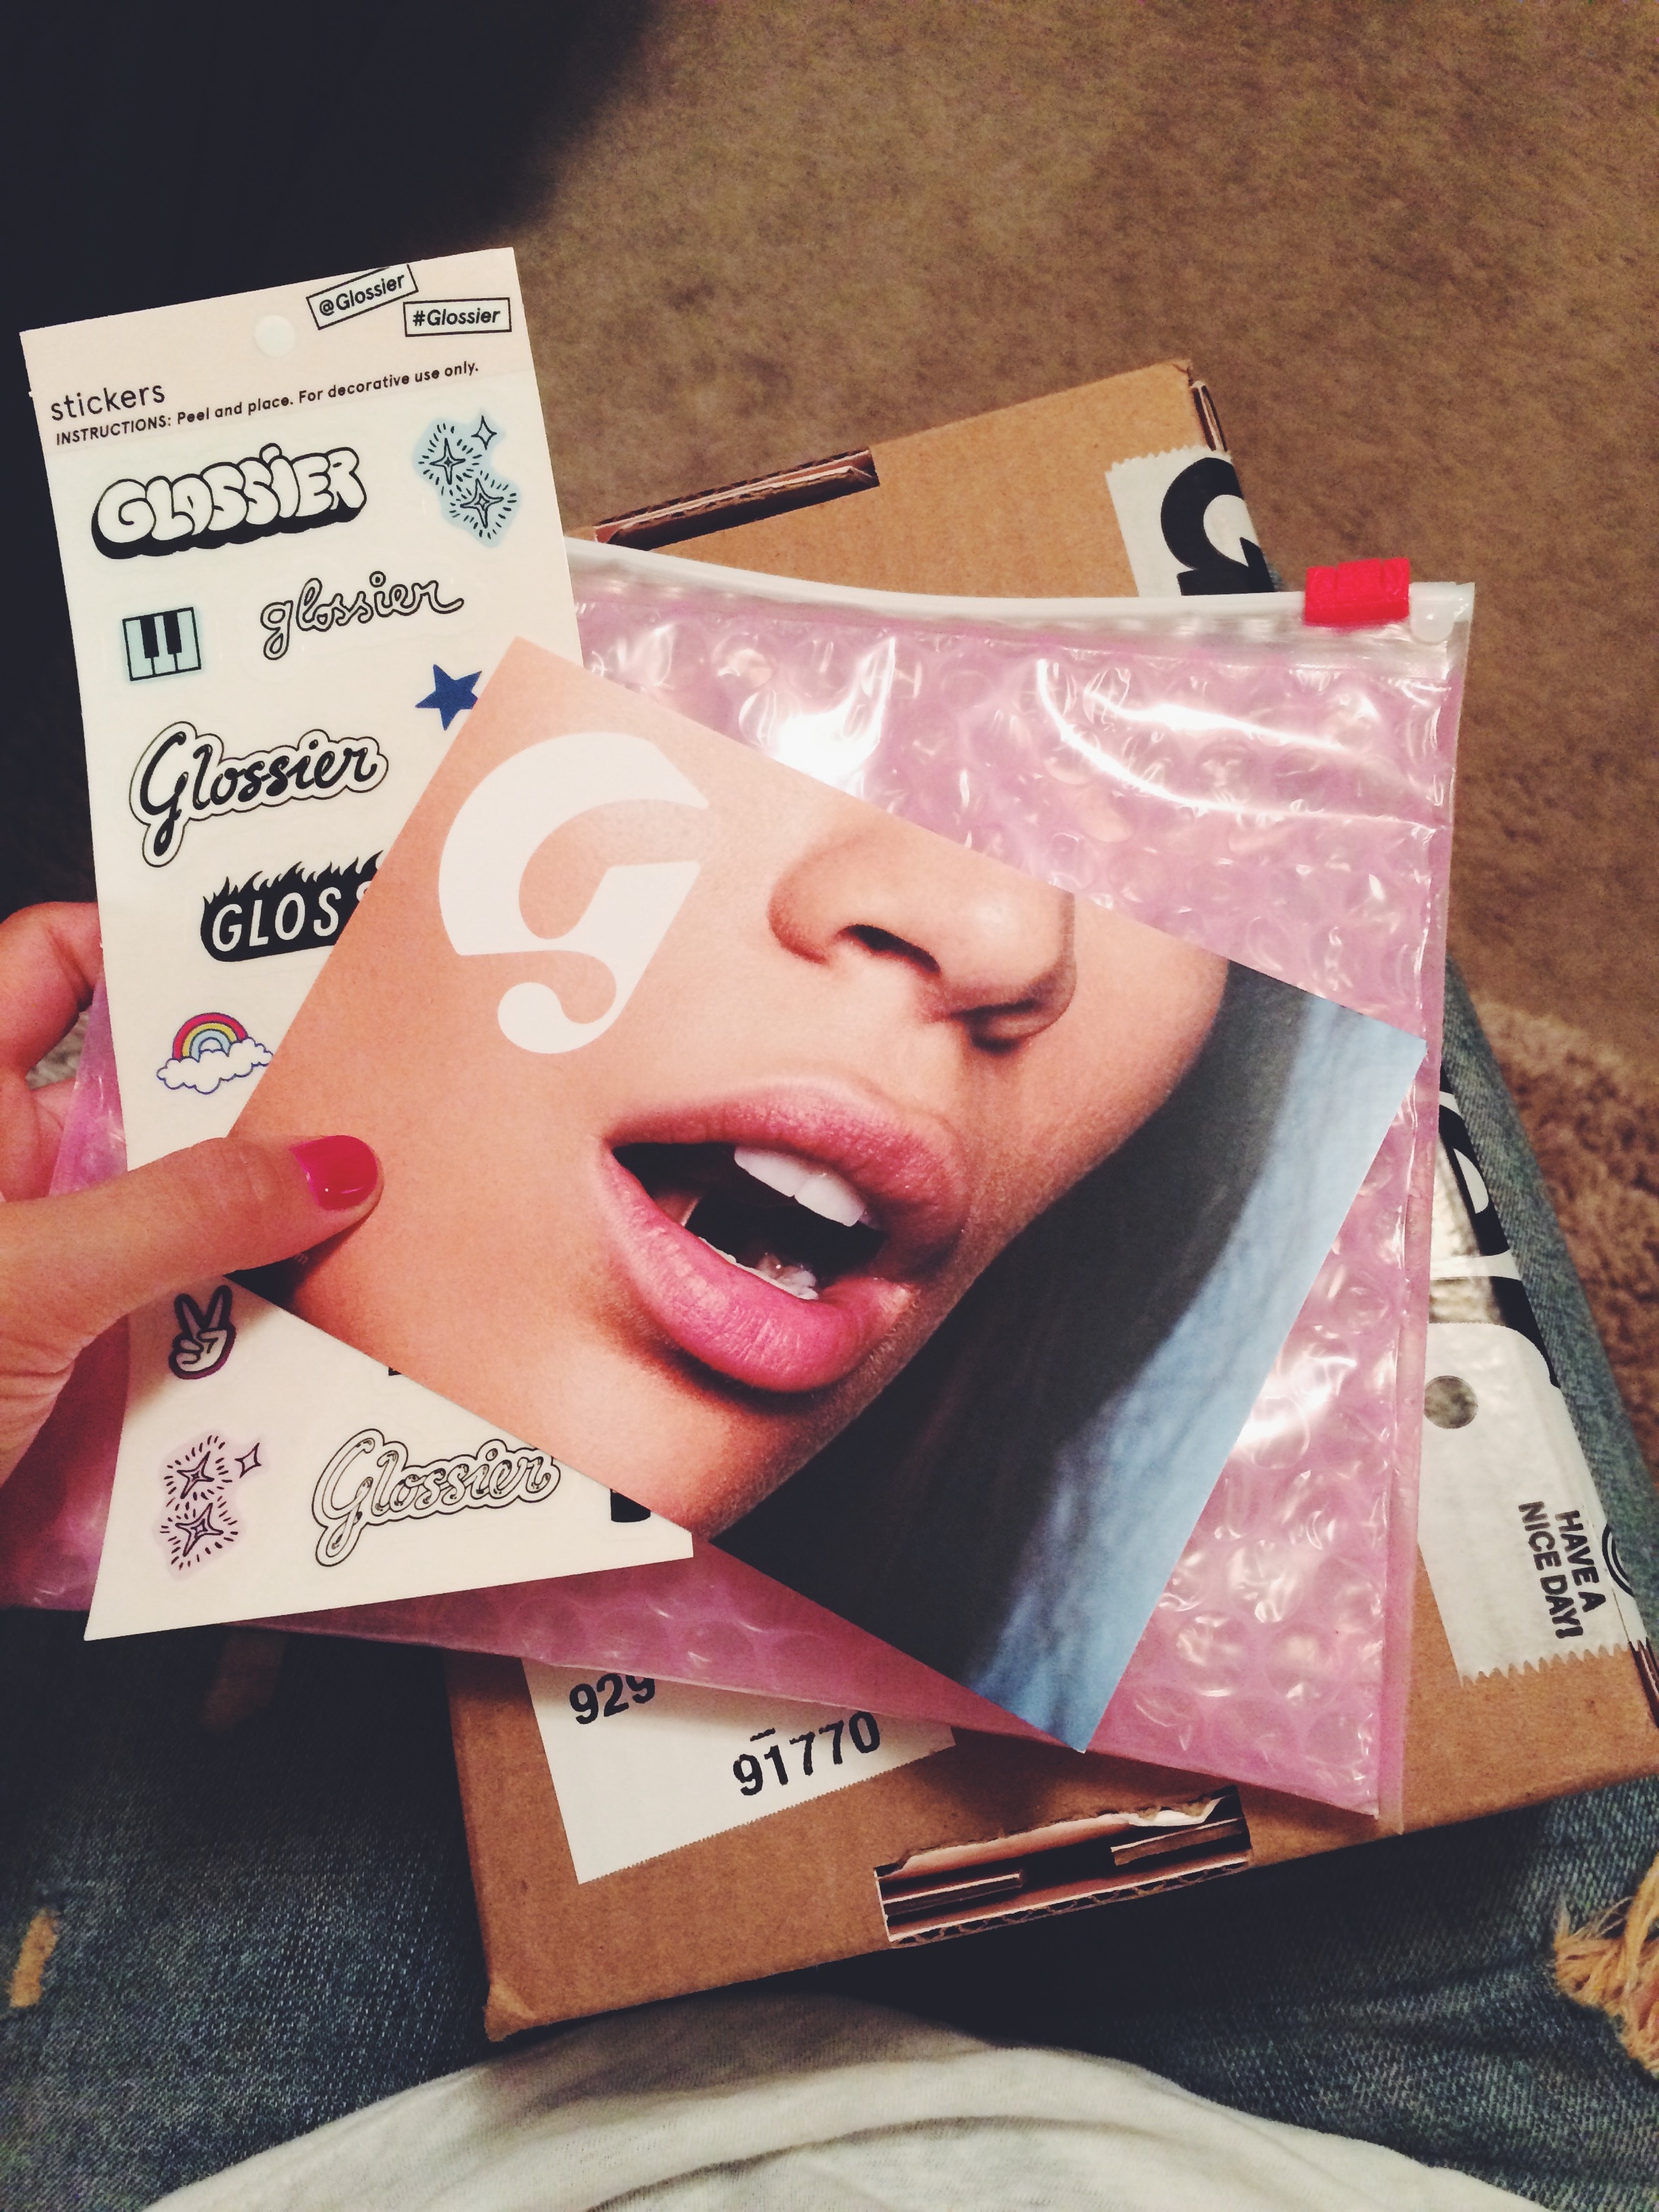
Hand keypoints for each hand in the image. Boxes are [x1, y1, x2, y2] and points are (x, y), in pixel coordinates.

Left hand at [0, 903, 380, 1483]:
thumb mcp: (20, 1281)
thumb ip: (181, 1214)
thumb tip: (333, 1166)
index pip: (58, 966)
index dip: (159, 945)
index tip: (287, 957)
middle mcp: (7, 1178)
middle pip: (152, 1102)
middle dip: (258, 1109)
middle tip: (379, 1105)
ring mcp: (46, 1278)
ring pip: (183, 1226)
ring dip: (268, 1240)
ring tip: (379, 1231)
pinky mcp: (77, 1375)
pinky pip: (184, 1332)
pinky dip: (248, 1340)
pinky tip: (326, 1347)